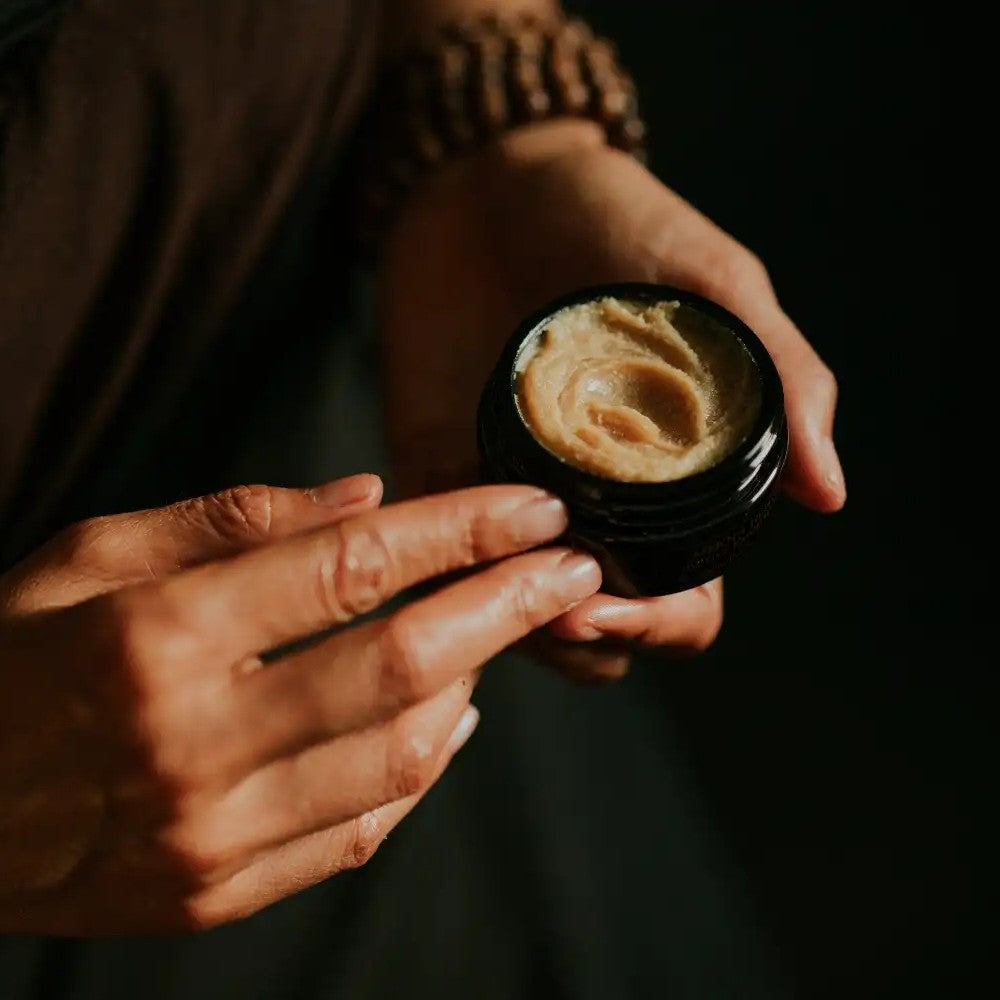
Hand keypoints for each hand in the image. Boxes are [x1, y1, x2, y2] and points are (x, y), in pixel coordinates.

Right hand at [0, 476, 598, 932]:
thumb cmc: (9, 656)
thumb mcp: (88, 554)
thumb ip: (232, 518)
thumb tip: (366, 497)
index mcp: (154, 636)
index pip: (351, 568)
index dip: (460, 530)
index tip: (532, 508)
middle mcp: (192, 742)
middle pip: (404, 665)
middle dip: (509, 607)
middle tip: (572, 568)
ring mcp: (211, 835)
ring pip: (402, 757)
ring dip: (474, 683)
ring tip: (501, 631)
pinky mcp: (218, 893)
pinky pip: (364, 830)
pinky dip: (424, 767)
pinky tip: (448, 718)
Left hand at [378, 121, 843, 677]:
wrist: (485, 179)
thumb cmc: (614, 220)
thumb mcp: (713, 284)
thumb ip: (780, 379)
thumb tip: (829, 493)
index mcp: (671, 486)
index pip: (686, 602)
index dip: (662, 623)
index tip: (618, 603)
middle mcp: (594, 509)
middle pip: (601, 629)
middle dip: (585, 638)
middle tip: (560, 604)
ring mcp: (510, 500)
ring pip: (516, 620)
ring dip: (510, 623)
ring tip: (499, 573)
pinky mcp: (436, 476)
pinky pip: (434, 563)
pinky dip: (439, 574)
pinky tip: (443, 541)